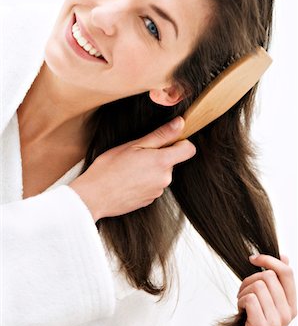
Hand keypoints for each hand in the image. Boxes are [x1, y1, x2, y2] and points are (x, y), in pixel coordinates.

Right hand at [69, 116, 195, 220]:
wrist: (94, 196)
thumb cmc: (110, 168)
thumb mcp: (134, 145)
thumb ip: (161, 135)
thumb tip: (180, 123)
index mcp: (162, 162)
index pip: (189, 149)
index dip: (180, 142)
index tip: (167, 140)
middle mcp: (164, 178)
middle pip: (171, 161)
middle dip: (158, 156)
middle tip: (136, 155)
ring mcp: (157, 192)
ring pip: (160, 173)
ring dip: (150, 169)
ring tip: (129, 169)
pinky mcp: (149, 201)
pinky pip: (152, 185)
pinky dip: (143, 182)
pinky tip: (127, 180)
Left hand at [229, 254, 296, 325]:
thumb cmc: (253, 320)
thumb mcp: (268, 299)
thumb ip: (277, 280)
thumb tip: (284, 257)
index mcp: (291, 304)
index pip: (287, 272)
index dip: (269, 260)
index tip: (253, 259)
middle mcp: (288, 313)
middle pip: (269, 276)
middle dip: (250, 279)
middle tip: (244, 292)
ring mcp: (276, 322)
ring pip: (258, 286)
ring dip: (244, 292)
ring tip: (243, 303)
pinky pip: (250, 299)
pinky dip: (240, 301)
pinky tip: (242, 311)